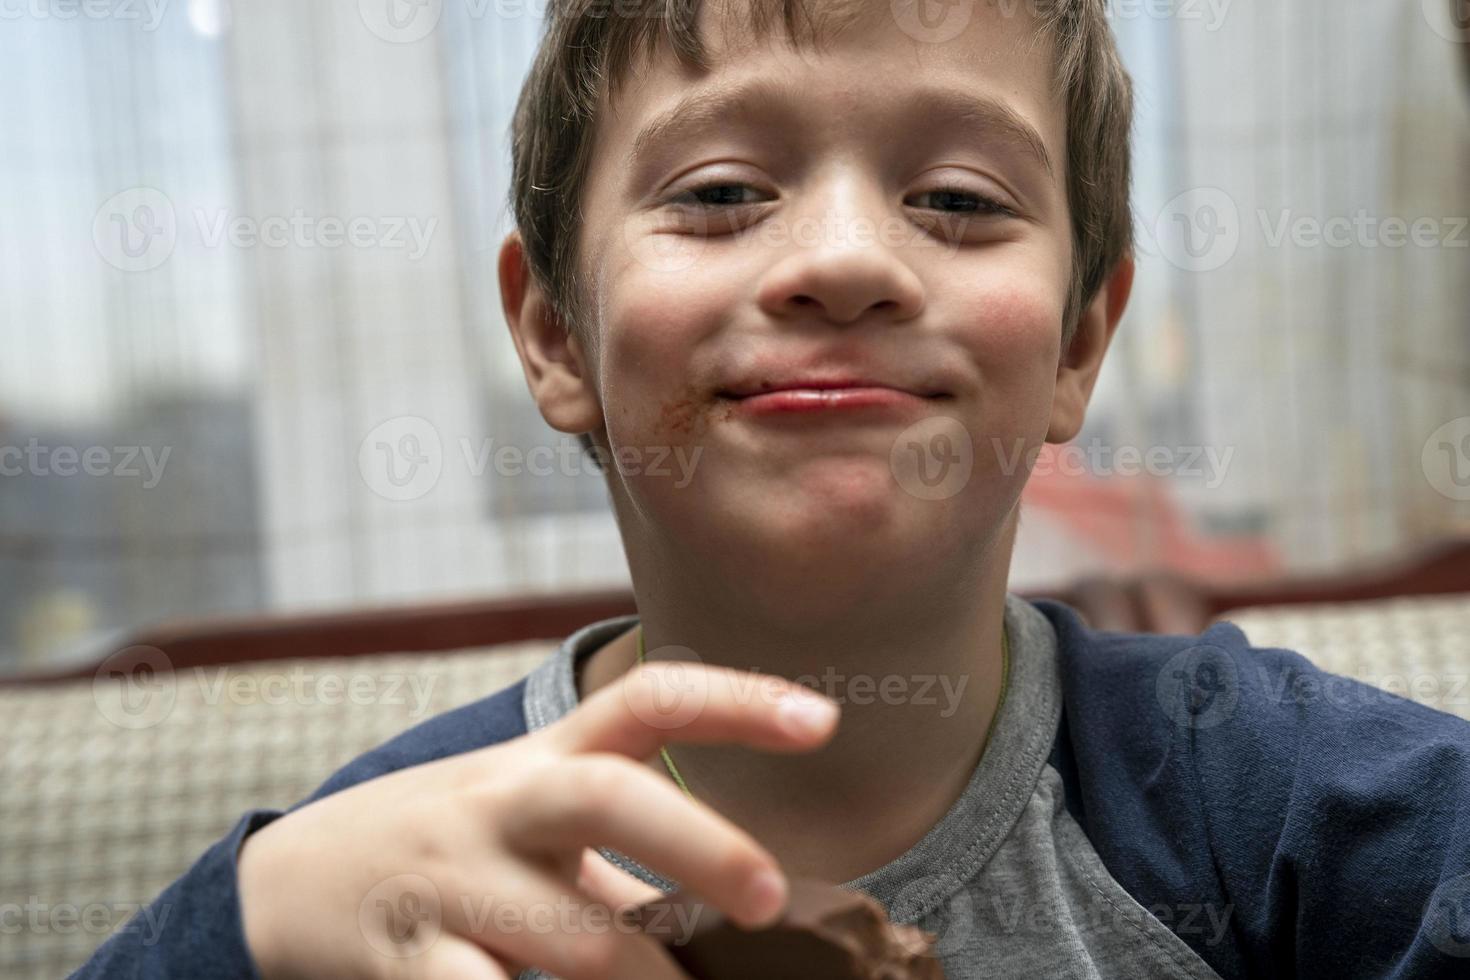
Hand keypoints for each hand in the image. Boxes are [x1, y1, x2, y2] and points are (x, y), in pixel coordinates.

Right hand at [236, 660, 840, 978]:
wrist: (289, 883)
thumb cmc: (455, 850)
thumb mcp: (532, 823)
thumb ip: (624, 860)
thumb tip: (745, 915)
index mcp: (544, 759)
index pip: (647, 702)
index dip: (735, 702)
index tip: (822, 722)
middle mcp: (501, 804)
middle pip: (606, 796)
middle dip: (697, 842)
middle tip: (770, 899)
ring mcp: (451, 883)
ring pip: (570, 937)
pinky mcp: (405, 965)